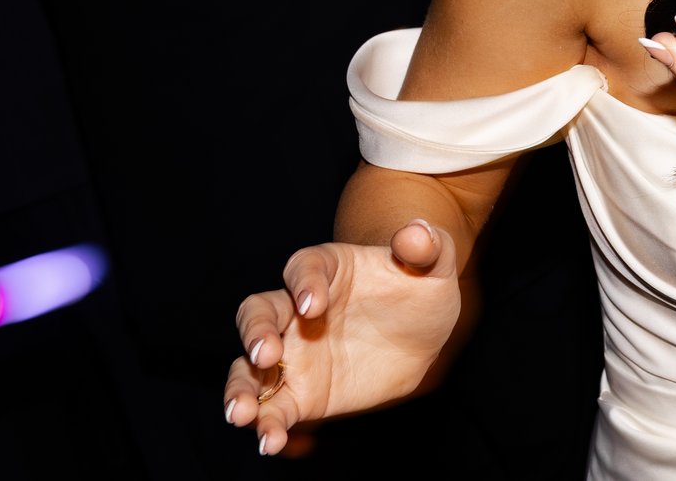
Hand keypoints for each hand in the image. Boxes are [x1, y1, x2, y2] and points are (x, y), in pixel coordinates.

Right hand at [226, 219, 463, 457]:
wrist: (420, 336)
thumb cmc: (420, 289)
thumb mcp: (434, 264)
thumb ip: (427, 246)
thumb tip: (416, 233)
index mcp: (326, 269)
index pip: (302, 267)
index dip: (304, 282)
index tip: (313, 305)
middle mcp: (296, 311)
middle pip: (257, 313)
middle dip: (254, 333)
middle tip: (265, 355)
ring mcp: (293, 354)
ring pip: (248, 367)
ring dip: (241, 389)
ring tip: (244, 415)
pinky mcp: (300, 394)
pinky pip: (273, 409)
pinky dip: (267, 425)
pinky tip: (271, 442)